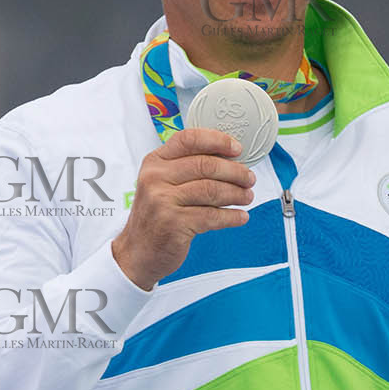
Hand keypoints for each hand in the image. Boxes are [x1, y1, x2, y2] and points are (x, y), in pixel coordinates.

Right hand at [112, 129, 255, 290]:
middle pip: (206, 165)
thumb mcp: (164, 183)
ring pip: (212, 190)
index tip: (238, 149)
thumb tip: (232, 157)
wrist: (138, 251)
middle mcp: (155, 178)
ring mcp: (162, 201)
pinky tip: (241, 217)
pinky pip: (212, 216)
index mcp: (155, 161)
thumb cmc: (159, 214)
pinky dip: (231, 216)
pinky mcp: (172, 223)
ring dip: (237, 194)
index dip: (217, 141)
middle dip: (236, 172)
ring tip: (247, 197)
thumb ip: (189, 167)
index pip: (188, 139)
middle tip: (250, 179)